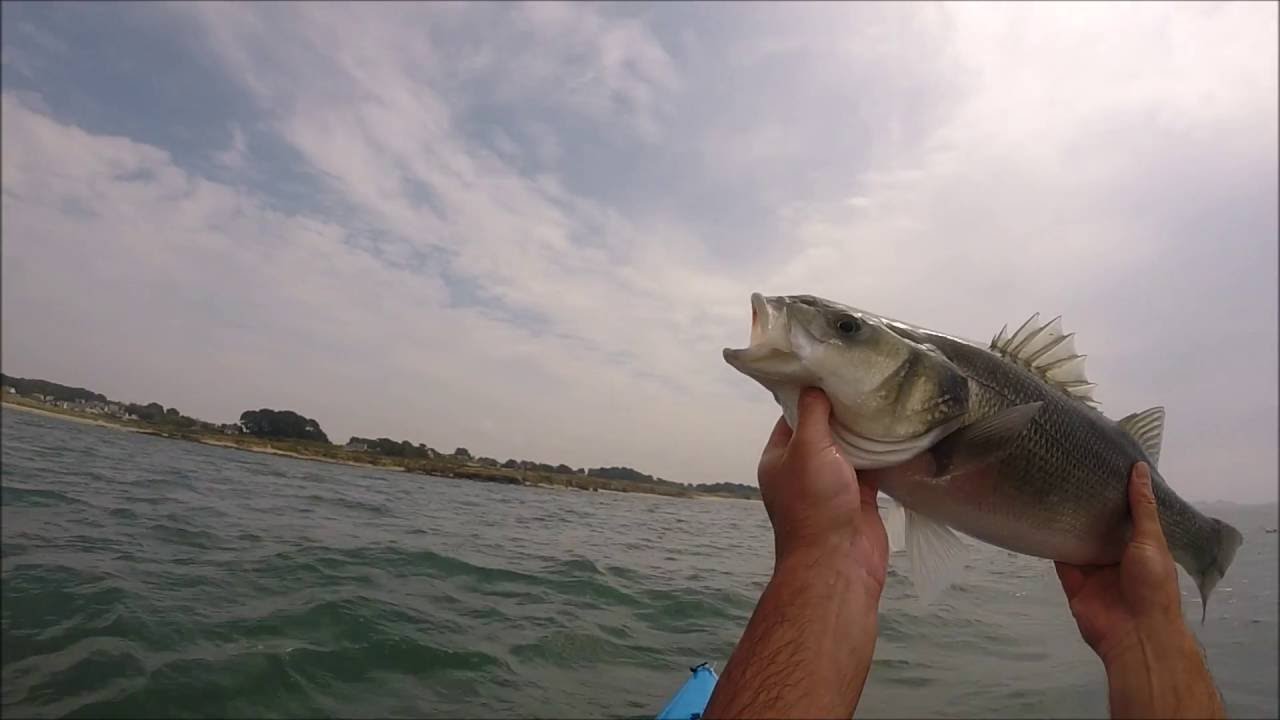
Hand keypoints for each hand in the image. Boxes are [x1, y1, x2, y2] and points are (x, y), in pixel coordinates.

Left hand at [757, 387, 887, 592]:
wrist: (839, 561)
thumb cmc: (815, 503)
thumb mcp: (806, 449)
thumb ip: (811, 415)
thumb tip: (815, 385)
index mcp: (780, 456)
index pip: (793, 414)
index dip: (810, 391)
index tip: (833, 366)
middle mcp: (803, 468)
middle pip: (824, 428)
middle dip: (842, 408)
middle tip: (866, 377)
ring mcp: (832, 483)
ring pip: (849, 447)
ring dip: (864, 429)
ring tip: (885, 395)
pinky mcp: (860, 496)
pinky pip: (872, 465)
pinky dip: (882, 450)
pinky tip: (899, 427)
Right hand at [1056, 462, 1224, 718]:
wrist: (1135, 633)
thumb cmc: (1152, 585)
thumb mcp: (1152, 540)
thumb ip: (1142, 507)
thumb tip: (1140, 469)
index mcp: (1142, 546)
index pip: (1129, 515)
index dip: (1118, 493)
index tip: (1103, 465)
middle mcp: (1117, 555)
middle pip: (1100, 526)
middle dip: (1089, 505)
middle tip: (1071, 470)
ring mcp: (1094, 569)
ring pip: (1078, 539)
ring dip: (1068, 520)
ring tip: (1052, 487)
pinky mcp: (1073, 580)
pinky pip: (1059, 557)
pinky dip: (1050, 541)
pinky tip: (1039, 518)